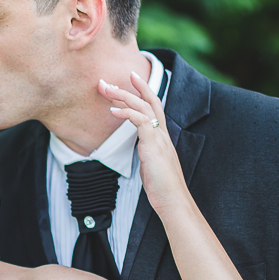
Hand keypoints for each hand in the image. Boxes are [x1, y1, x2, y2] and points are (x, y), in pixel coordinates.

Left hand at [98, 71, 189, 218]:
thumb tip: (139, 149)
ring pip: (143, 107)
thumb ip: (146, 152)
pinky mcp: (153, 145)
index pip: (152, 106)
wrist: (173, 199)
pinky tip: (113, 111)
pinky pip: (140, 121)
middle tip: (106, 81)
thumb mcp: (151, 164)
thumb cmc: (161, 186)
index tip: (128, 79)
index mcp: (161, 136)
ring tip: (106, 89)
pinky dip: (126, 113)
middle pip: (148, 101)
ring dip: (123, 96)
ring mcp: (159, 138)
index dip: (141, 91)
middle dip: (128, 88)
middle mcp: (162, 133)